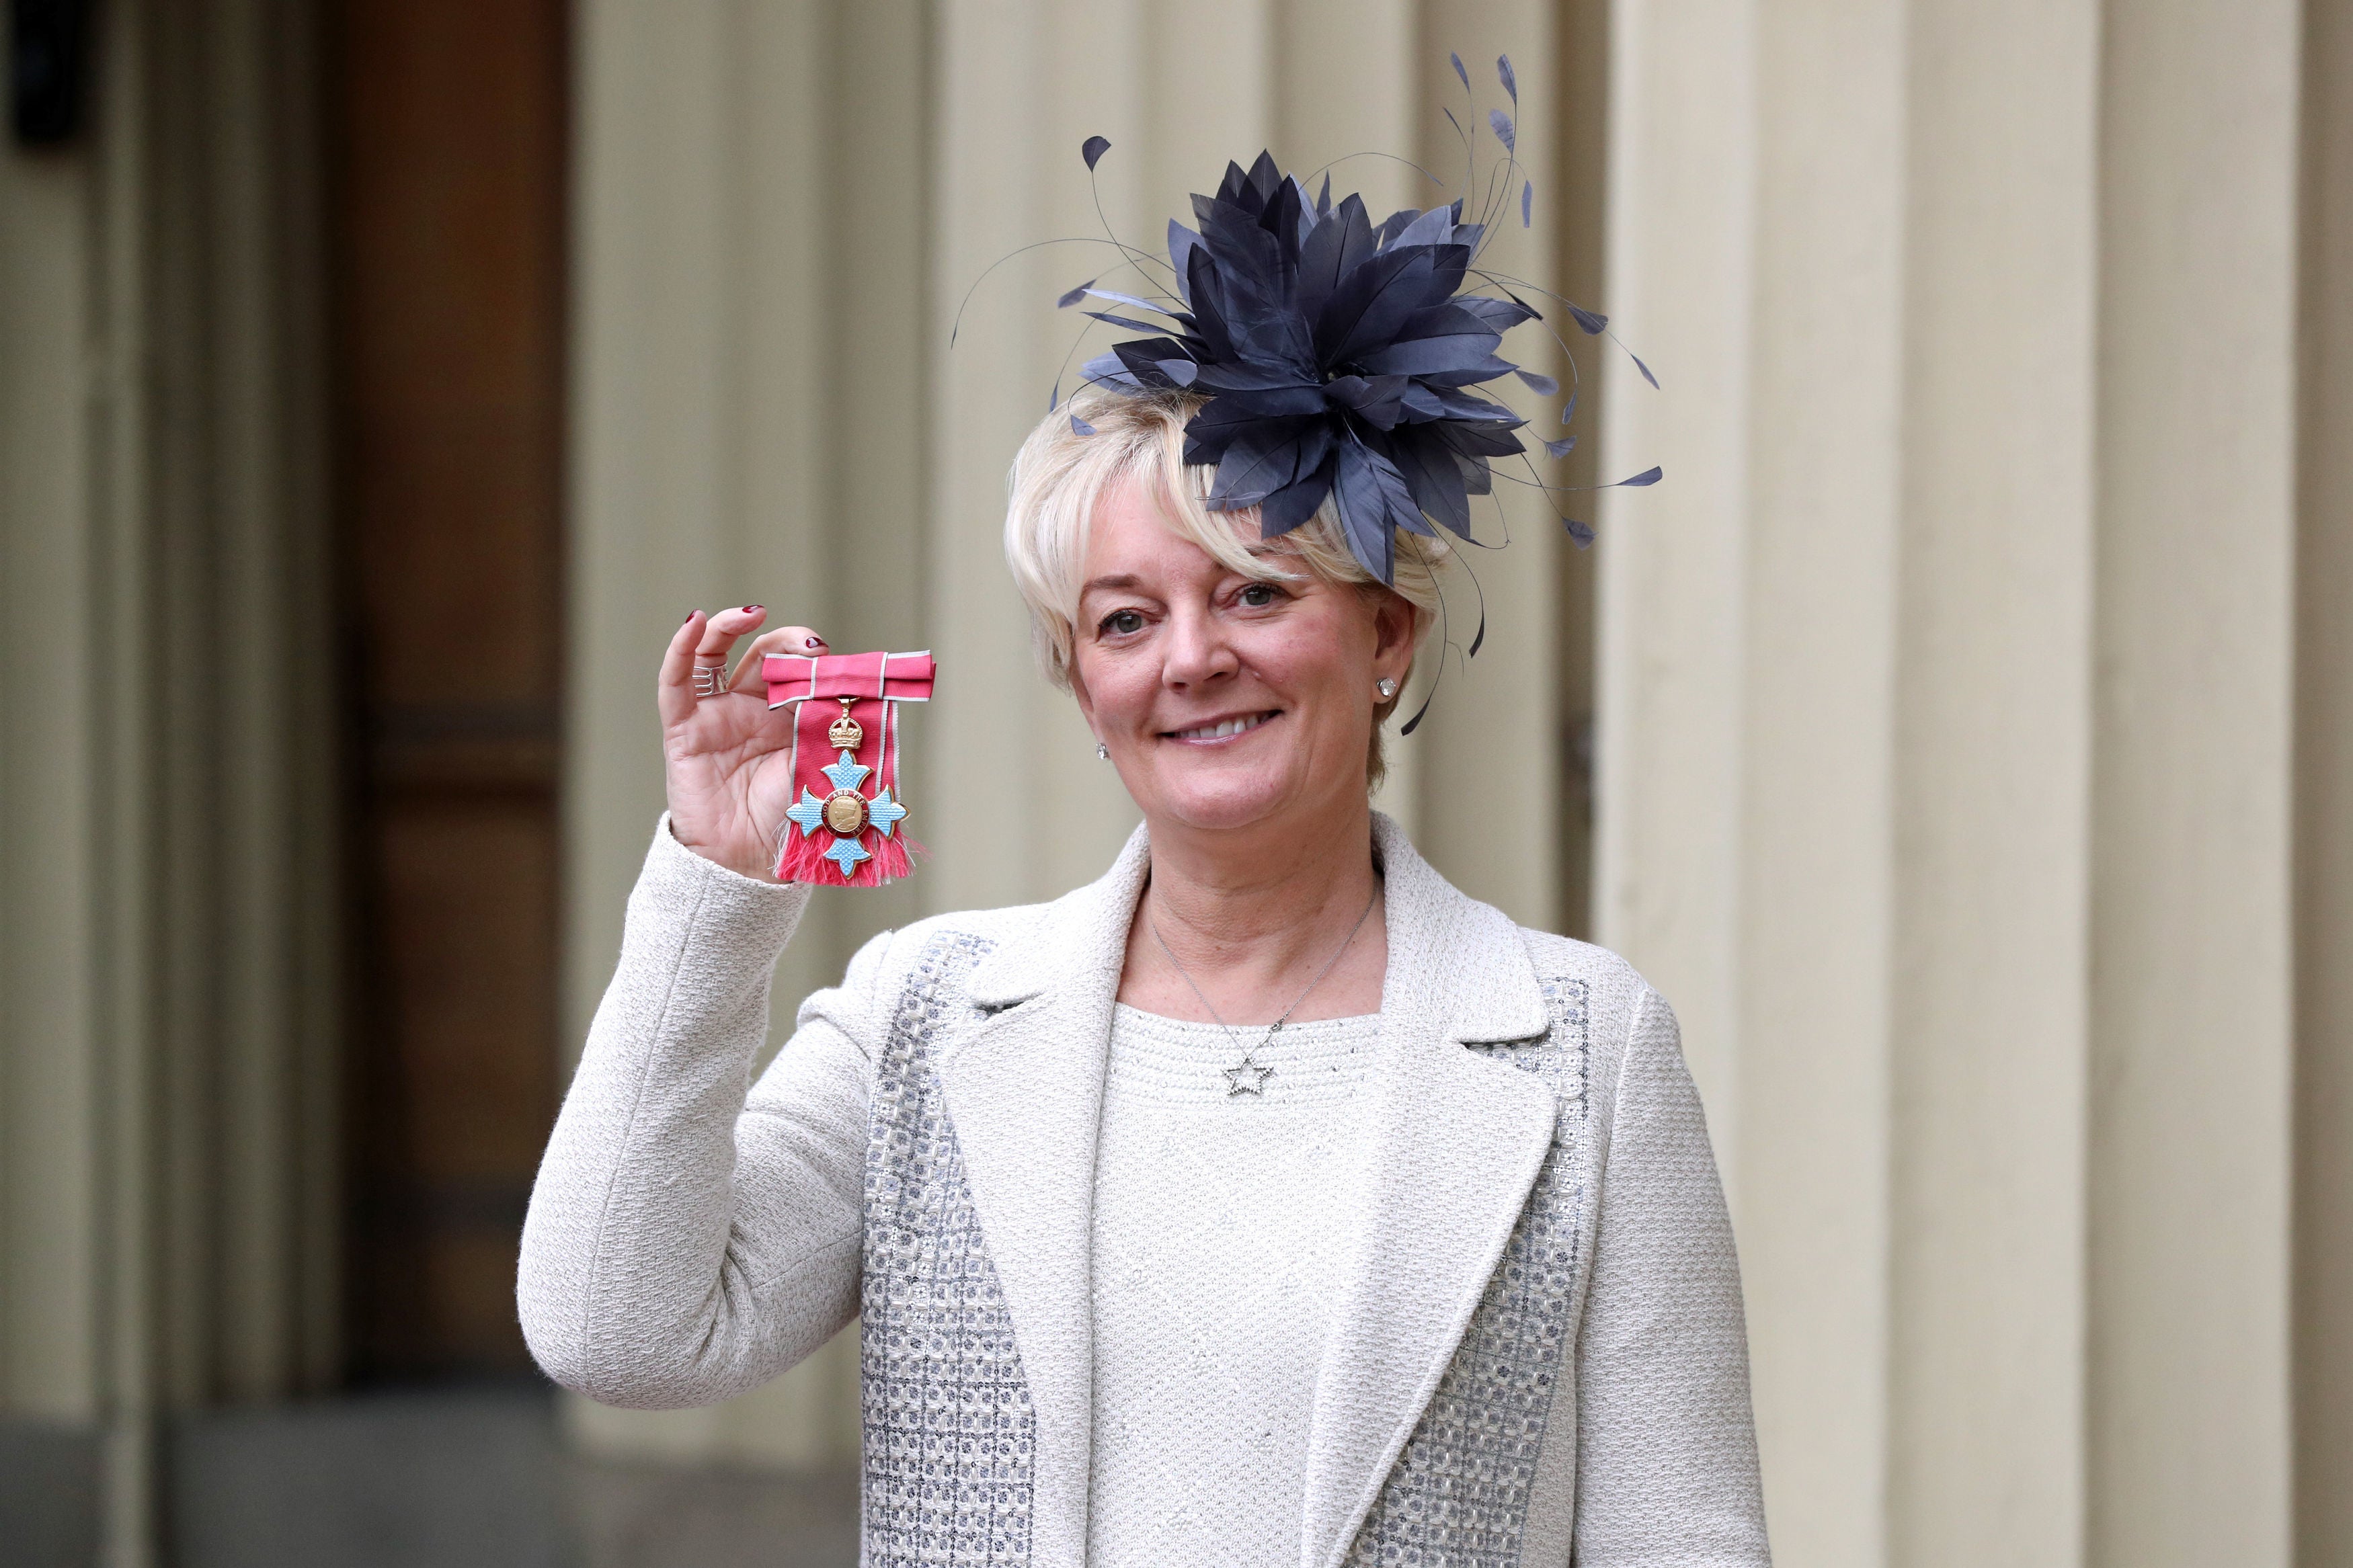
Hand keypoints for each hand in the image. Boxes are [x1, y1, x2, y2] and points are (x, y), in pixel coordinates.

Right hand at [659, 607, 826, 879]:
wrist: (750, 863)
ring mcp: (716, 716)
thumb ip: (836, 731)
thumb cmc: (788, 822)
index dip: (817, 661)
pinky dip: (682, 648)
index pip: (800, 671)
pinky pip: (677, 682)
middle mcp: (752, 710)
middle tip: (812, 647)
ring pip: (716, 654)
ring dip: (732, 627)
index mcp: (789, 718)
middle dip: (790, 644)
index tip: (840, 663)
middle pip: (766, 656)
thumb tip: (868, 696)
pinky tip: (693, 620)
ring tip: (753, 613)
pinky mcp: (684, 728)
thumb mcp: (822, 768)